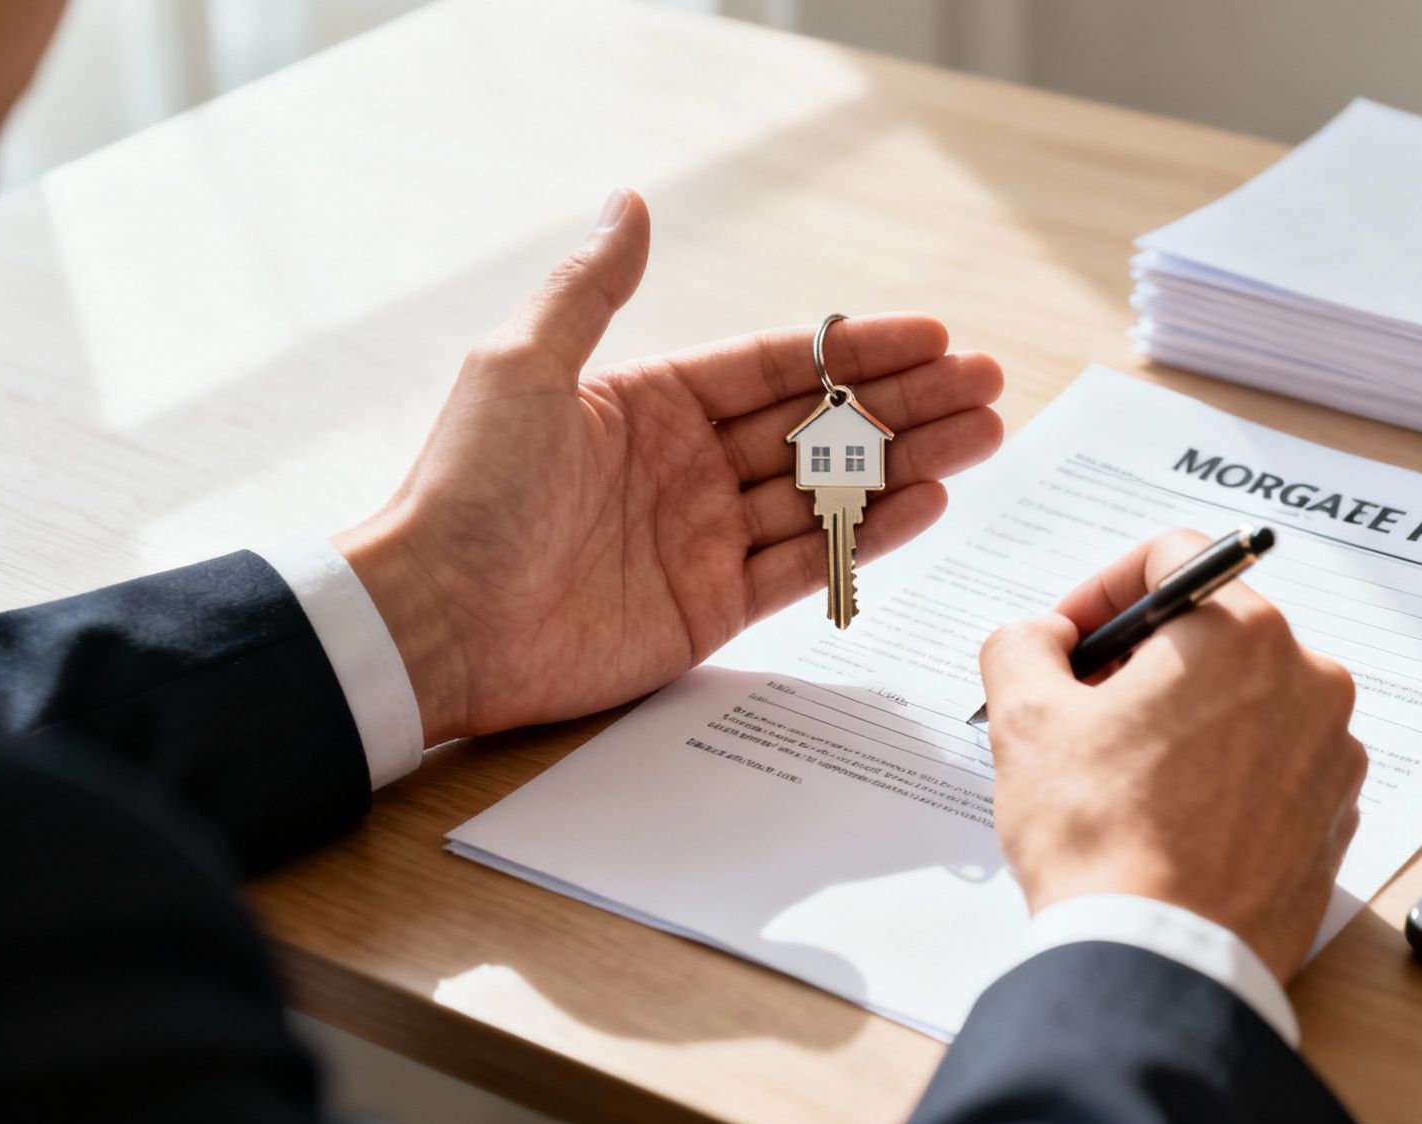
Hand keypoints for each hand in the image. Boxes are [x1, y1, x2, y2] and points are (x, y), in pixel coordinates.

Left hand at [336, 189, 1003, 744]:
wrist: (434, 622)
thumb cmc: (466, 490)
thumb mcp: (523, 367)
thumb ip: (592, 290)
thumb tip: (629, 202)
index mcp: (648, 402)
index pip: (777, 365)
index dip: (857, 348)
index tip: (932, 335)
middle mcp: (685, 465)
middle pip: (820, 424)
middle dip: (906, 402)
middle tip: (988, 383)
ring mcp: (703, 538)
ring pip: (828, 491)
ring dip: (907, 461)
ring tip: (984, 435)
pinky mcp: (710, 607)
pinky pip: (809, 563)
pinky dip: (869, 536)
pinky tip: (928, 501)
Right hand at [979, 529, 1366, 977]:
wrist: (1160, 963)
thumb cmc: (1100, 838)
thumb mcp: (1026, 719)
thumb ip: (1022, 644)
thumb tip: (1040, 636)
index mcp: (1242, 634)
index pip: (1174, 558)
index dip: (1104, 590)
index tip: (1069, 640)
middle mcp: (1309, 681)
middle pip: (1213, 632)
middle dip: (1142, 659)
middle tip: (1083, 707)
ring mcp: (1331, 755)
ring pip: (1245, 700)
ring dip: (1184, 717)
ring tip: (1122, 773)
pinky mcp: (1335, 820)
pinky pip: (1272, 765)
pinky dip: (1224, 772)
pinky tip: (1169, 817)